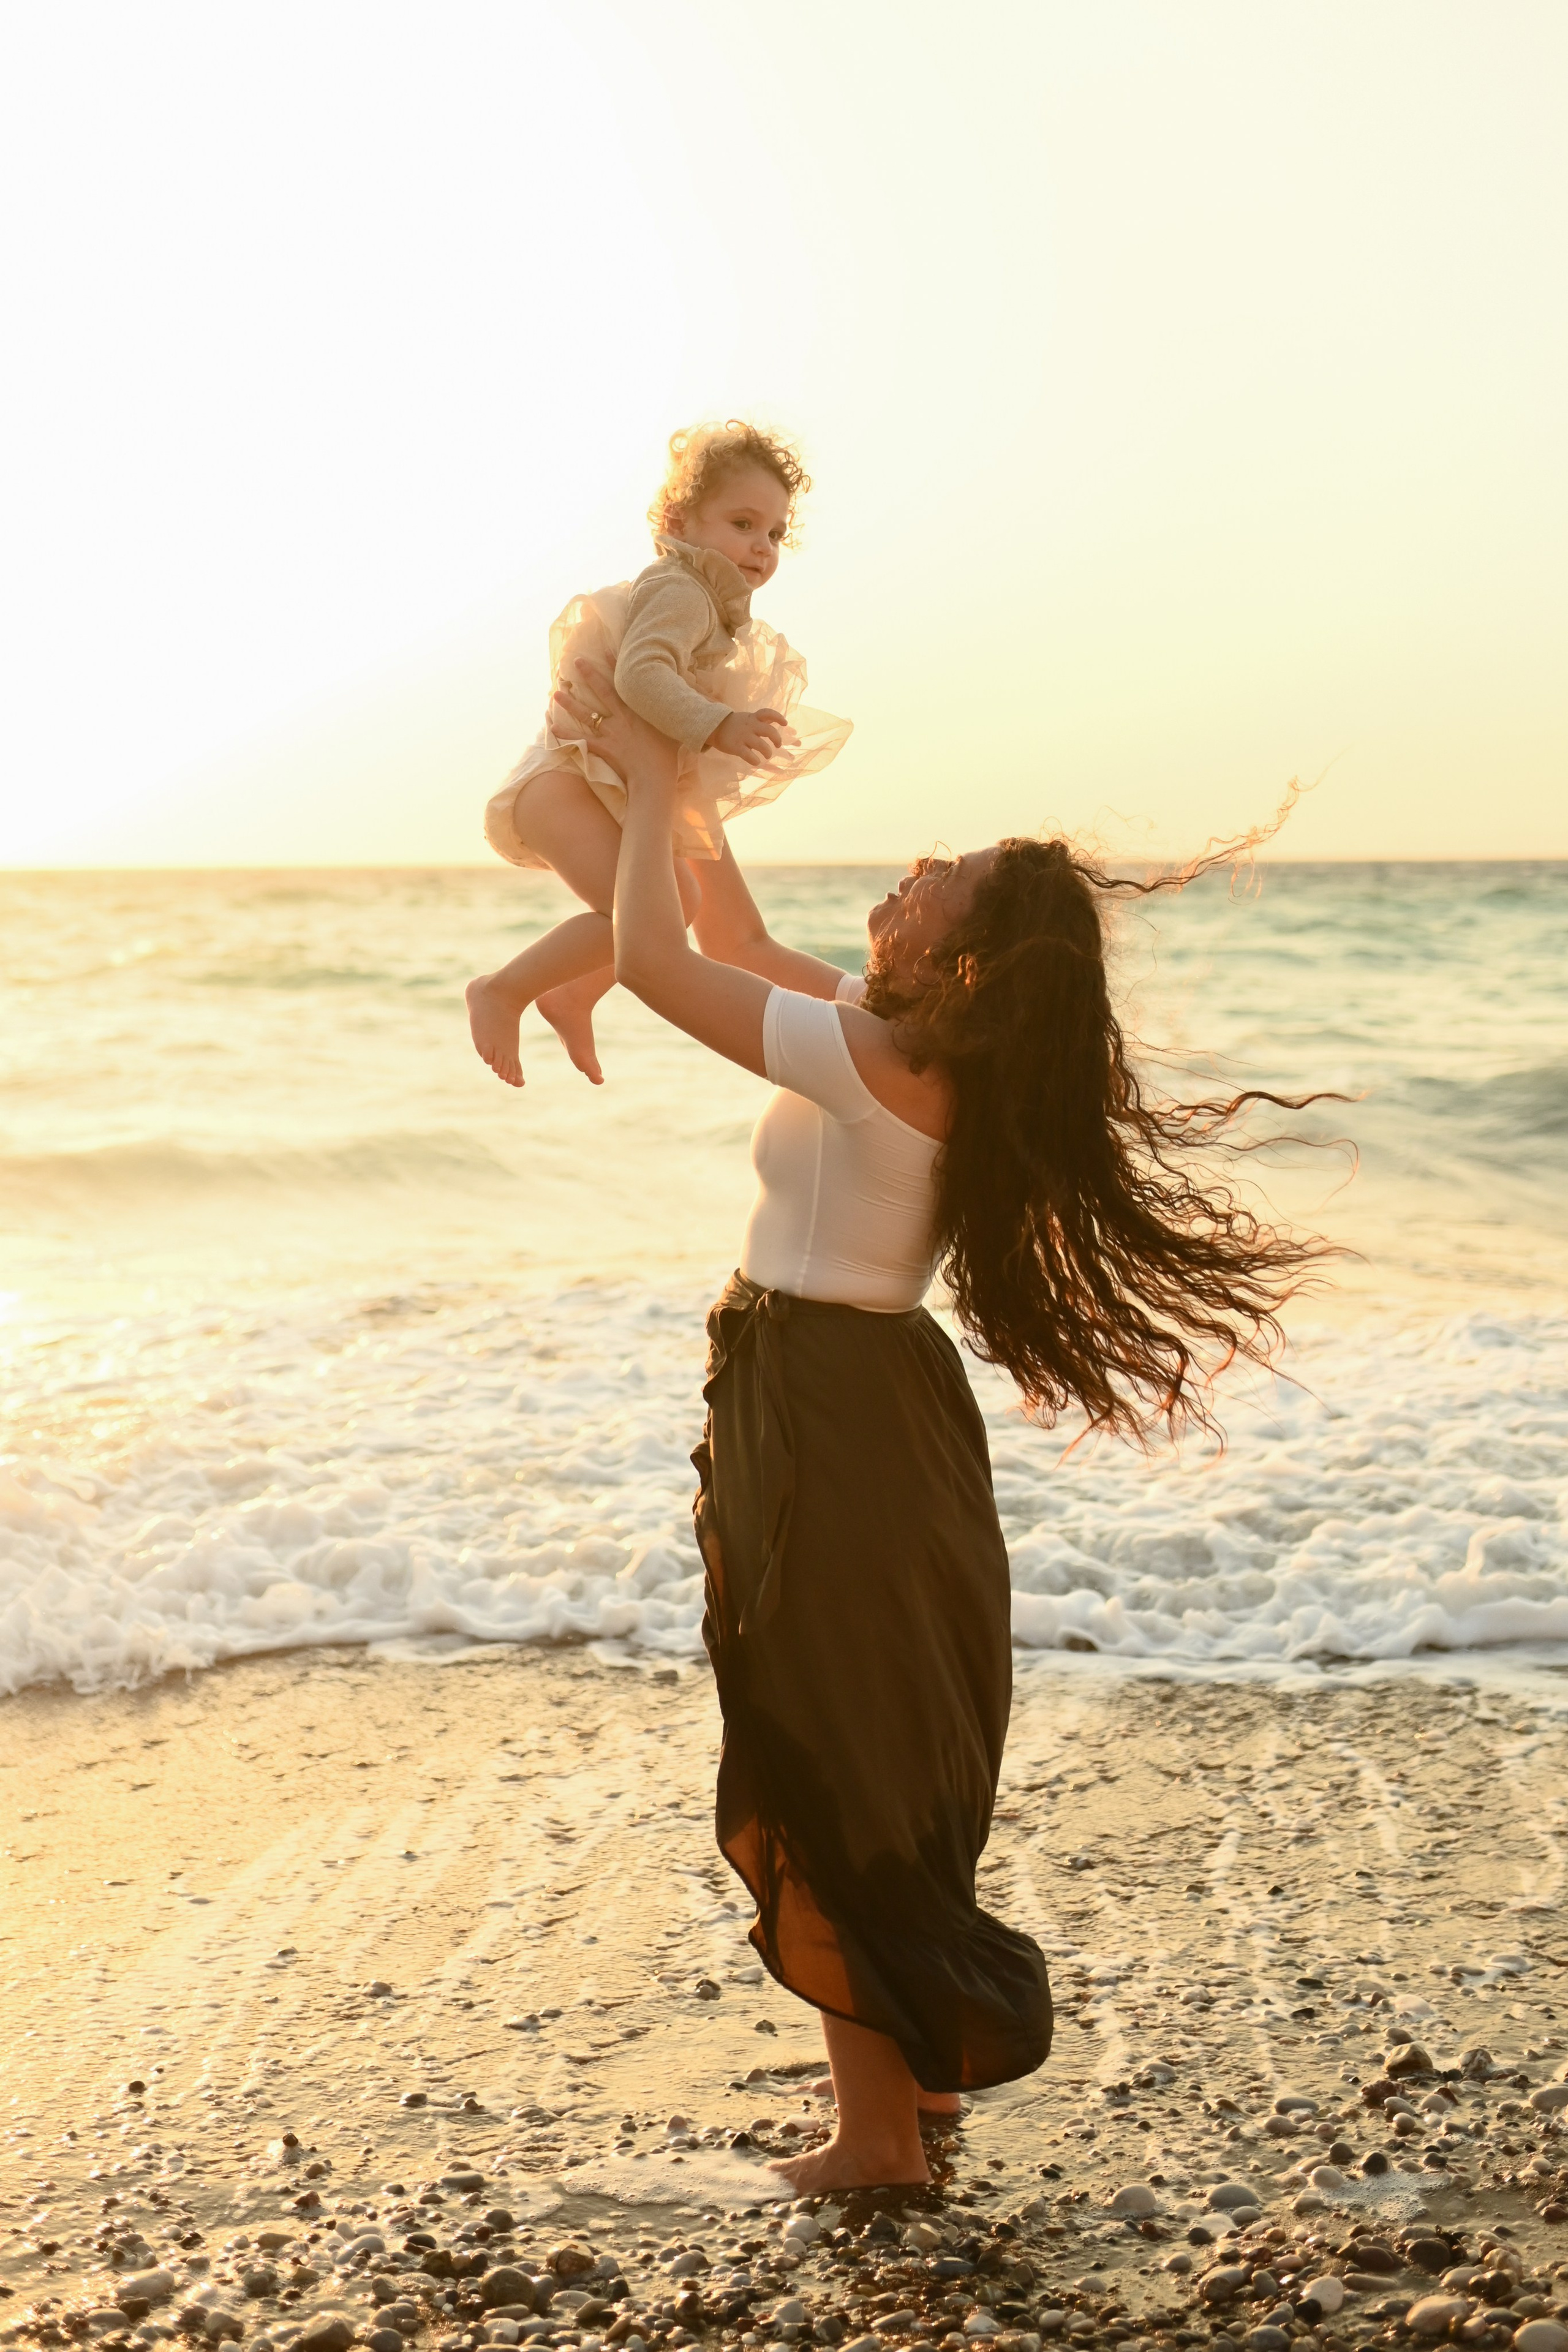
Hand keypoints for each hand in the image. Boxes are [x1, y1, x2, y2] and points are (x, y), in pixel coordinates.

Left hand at [553, 659, 677, 787]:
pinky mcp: (602, 748)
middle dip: (588, 675)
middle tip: (575, 661)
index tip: (605, 649)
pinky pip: (580, 740)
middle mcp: (620, 717)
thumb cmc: (668, 754)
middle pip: (601, 691)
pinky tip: (551, 728)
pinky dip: (565, 735)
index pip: (623, 682)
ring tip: (555, 693)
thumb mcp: (677, 726)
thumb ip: (680, 709)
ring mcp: (610, 732)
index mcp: (637, 710)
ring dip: (569, 704)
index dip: (615, 664)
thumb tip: (696, 691)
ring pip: (586, 714)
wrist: (654, 776)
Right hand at [708, 707, 787, 767]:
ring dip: (767, 752)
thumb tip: (787, 726)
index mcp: (754, 718)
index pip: (768, 713)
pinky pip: (748, 755)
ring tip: (767, 755)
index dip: (778, 717)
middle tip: (778, 745)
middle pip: (769, 731)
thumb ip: (765, 722)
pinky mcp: (736, 747)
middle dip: (777, 739)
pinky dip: (755, 760)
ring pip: (761, 745)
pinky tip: (756, 761)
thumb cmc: (737, 725)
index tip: (785, 723)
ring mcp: (743, 736)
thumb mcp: (750, 719)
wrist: (714, 726)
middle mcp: (750, 726)